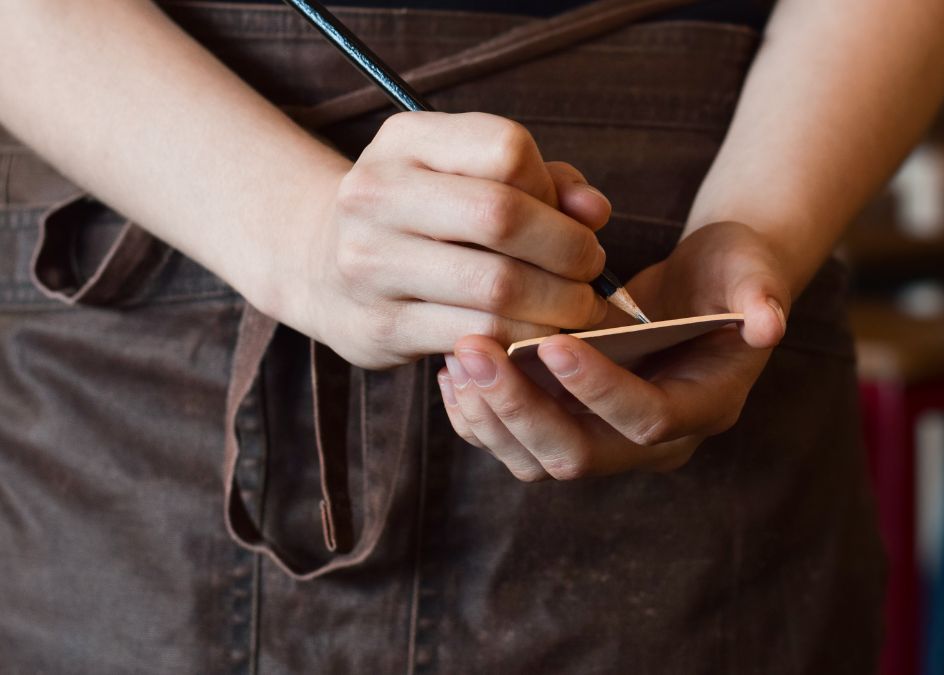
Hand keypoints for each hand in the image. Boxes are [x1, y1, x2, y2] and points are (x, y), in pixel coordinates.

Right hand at [273, 112, 613, 368]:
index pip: (506, 149)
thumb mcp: (469, 175)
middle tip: (590, 270)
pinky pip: (478, 336)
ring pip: (497, 286)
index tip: (568, 217)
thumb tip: (594, 211)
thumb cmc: (423, 216)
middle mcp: (377, 193)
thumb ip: (544, 182)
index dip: (553, 188)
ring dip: (558, 304)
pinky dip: (525, 339)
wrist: (321, 267)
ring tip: (575, 307)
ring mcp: (370, 263)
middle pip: (503, 216)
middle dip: (569, 250)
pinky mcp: (379, 327)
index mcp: (406, 141)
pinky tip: (539, 336)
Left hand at [436, 221, 792, 480]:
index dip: (601, 390)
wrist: (707, 287)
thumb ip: (762, 293)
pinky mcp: (573, 426)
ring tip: (458, 358)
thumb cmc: (732, 273)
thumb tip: (768, 322)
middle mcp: (655, 441)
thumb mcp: (754, 271)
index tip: (552, 343)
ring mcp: (609, 440)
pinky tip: (451, 370)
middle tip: (474, 350)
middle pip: (580, 455)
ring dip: (492, 416)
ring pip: (539, 459)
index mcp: (704, 407)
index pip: (647, 420)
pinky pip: (518, 443)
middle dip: (521, 409)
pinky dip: (481, 417)